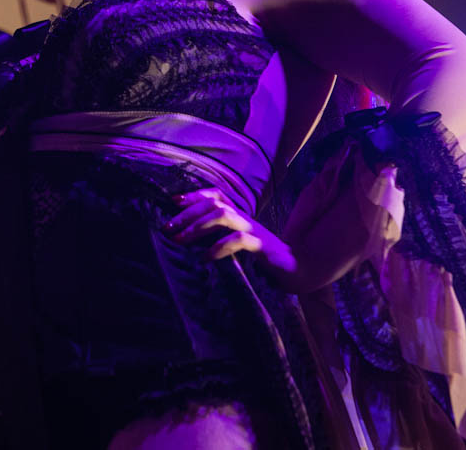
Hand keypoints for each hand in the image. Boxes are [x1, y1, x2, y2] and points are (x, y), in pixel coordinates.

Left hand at [164, 188, 297, 279]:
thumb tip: (187, 237)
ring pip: (223, 215)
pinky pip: (239, 240)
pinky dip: (218, 247)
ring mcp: (255, 230)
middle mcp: (246, 218)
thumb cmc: (264, 258)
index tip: (172, 202)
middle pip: (213, 204)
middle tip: (167, 228)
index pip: (216, 195)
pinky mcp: (263, 247)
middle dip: (187, 214)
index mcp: (240, 216)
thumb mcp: (239, 244)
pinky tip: (204, 258)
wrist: (298, 270)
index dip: (194, 195)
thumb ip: (220, 236)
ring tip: (180, 240)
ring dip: (198, 226)